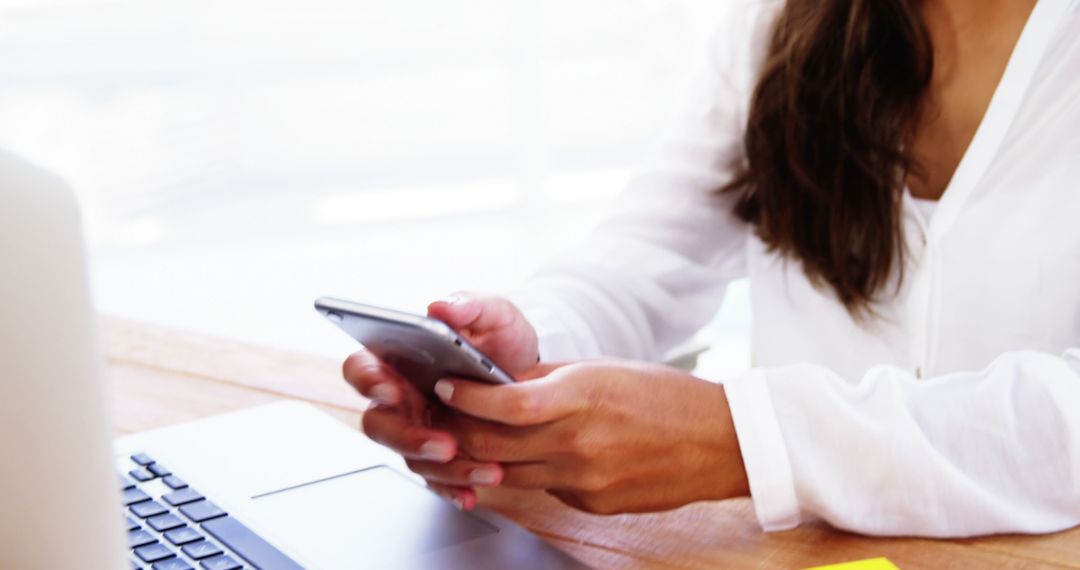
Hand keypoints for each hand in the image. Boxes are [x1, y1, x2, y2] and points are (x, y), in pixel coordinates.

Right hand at [342, 292, 538, 508]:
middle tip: (443, 443)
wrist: (535, 378)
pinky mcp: (441, 457)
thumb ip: (469, 306)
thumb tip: (441, 306)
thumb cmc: (502, 341)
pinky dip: (454, 488)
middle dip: (408, 437)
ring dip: (442, 468)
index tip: (389, 387)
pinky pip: (437, 480)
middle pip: (380, 424)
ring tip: (482, 468)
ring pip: (410, 457)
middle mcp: (401, 398)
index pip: (361, 368)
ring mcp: (418, 430)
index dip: (368, 380)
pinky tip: (474, 492)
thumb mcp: (494, 315)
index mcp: (398, 359)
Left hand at [429, 360, 749, 514]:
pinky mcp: (593, 504)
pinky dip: (531, 472)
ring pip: (509, 474)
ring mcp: (586, 480)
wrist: (719, 443)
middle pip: (494, 446)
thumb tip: (498, 380)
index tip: (447, 388)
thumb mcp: (604, 369)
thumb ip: (547, 379)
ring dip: (487, 458)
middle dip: (460, 432)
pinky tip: (540, 455)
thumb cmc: (666, 396)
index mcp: (584, 396)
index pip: (506, 403)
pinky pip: (544, 488)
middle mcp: (580, 442)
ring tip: (480, 437)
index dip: (467, 398)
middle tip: (446, 416)